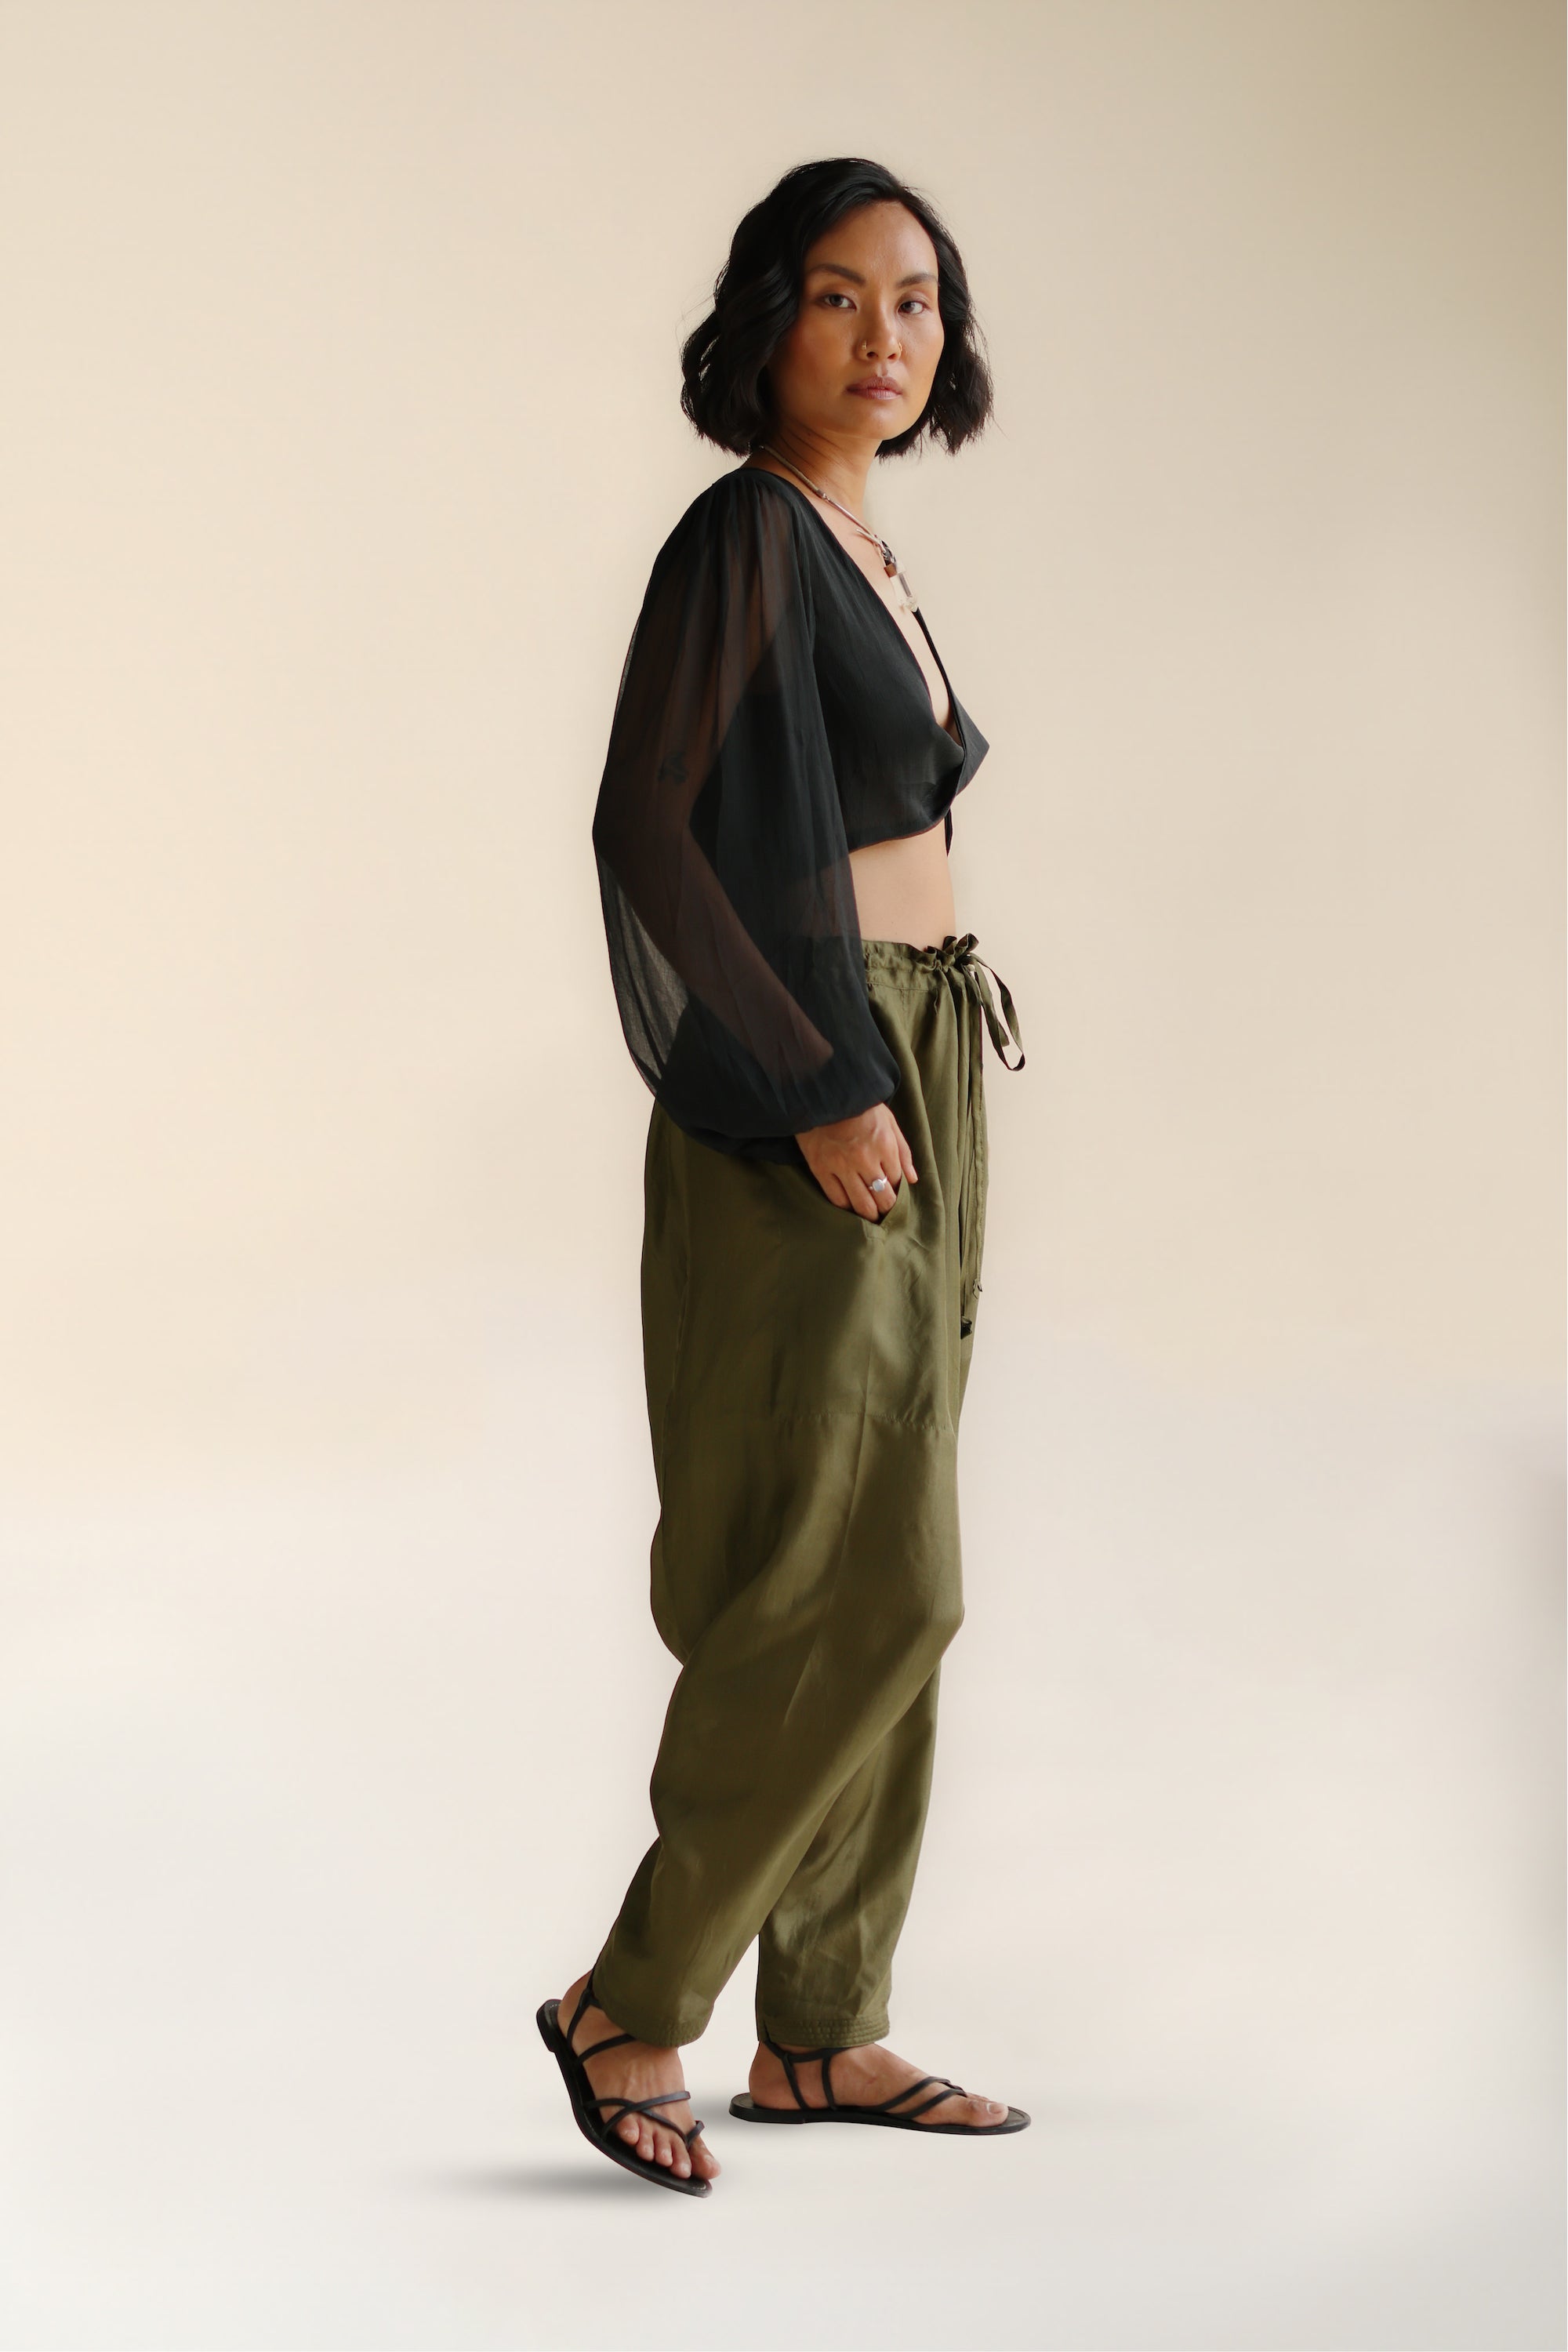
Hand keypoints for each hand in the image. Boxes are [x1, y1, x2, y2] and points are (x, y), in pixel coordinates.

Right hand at [795, 1103, 917, 1219]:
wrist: (823, 1093)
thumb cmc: (861, 1107)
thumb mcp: (889, 1122)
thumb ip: (903, 1151)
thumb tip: (913, 1179)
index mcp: (885, 1145)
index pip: (897, 1181)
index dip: (898, 1192)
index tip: (895, 1195)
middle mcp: (865, 1159)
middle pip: (882, 1197)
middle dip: (886, 1208)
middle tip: (885, 1212)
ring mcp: (841, 1165)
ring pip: (860, 1203)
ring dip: (869, 1214)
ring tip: (871, 1216)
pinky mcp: (820, 1168)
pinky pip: (836, 1198)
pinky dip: (846, 1207)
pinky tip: (851, 1206)